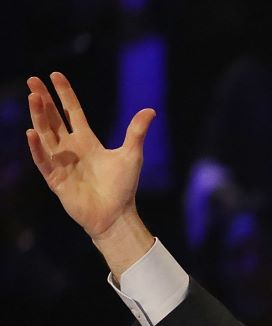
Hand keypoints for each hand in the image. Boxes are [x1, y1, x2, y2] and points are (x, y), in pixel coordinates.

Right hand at [27, 72, 155, 239]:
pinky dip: (37, 148)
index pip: (72, 112)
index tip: (54, 75)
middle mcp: (70, 148)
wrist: (116, 216)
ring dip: (38, 117)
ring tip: (33, 97)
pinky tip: (32, 133)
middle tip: (32, 80)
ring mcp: (61, 162)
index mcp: (87, 141)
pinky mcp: (55, 179)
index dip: (64, 94)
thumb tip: (151, 110)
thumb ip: (136, 132)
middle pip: (53, 119)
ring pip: (45, 135)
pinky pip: (43, 160)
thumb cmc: (123, 187)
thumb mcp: (132, 155)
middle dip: (43, 100)